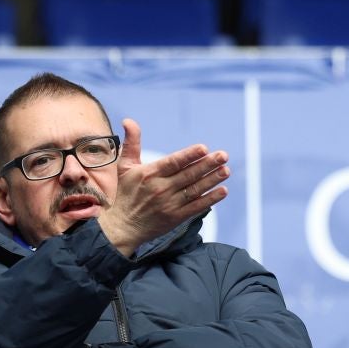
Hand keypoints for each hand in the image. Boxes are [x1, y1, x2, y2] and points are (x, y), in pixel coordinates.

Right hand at [96, 119, 229, 256]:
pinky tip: (222, 191)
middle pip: (188, 175)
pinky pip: (196, 207)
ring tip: (226, 170)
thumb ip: (131, 143)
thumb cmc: (125, 193)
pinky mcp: (175, 217)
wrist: (122, 227)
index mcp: (149, 174)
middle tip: (223, 156)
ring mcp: (169, 204)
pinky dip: (210, 199)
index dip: (189, 155)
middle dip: (207, 165)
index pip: (173, 162)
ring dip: (212, 180)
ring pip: (195, 190)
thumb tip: (129, 120)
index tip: (204, 148)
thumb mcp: (124, 166)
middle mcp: (160, 188)